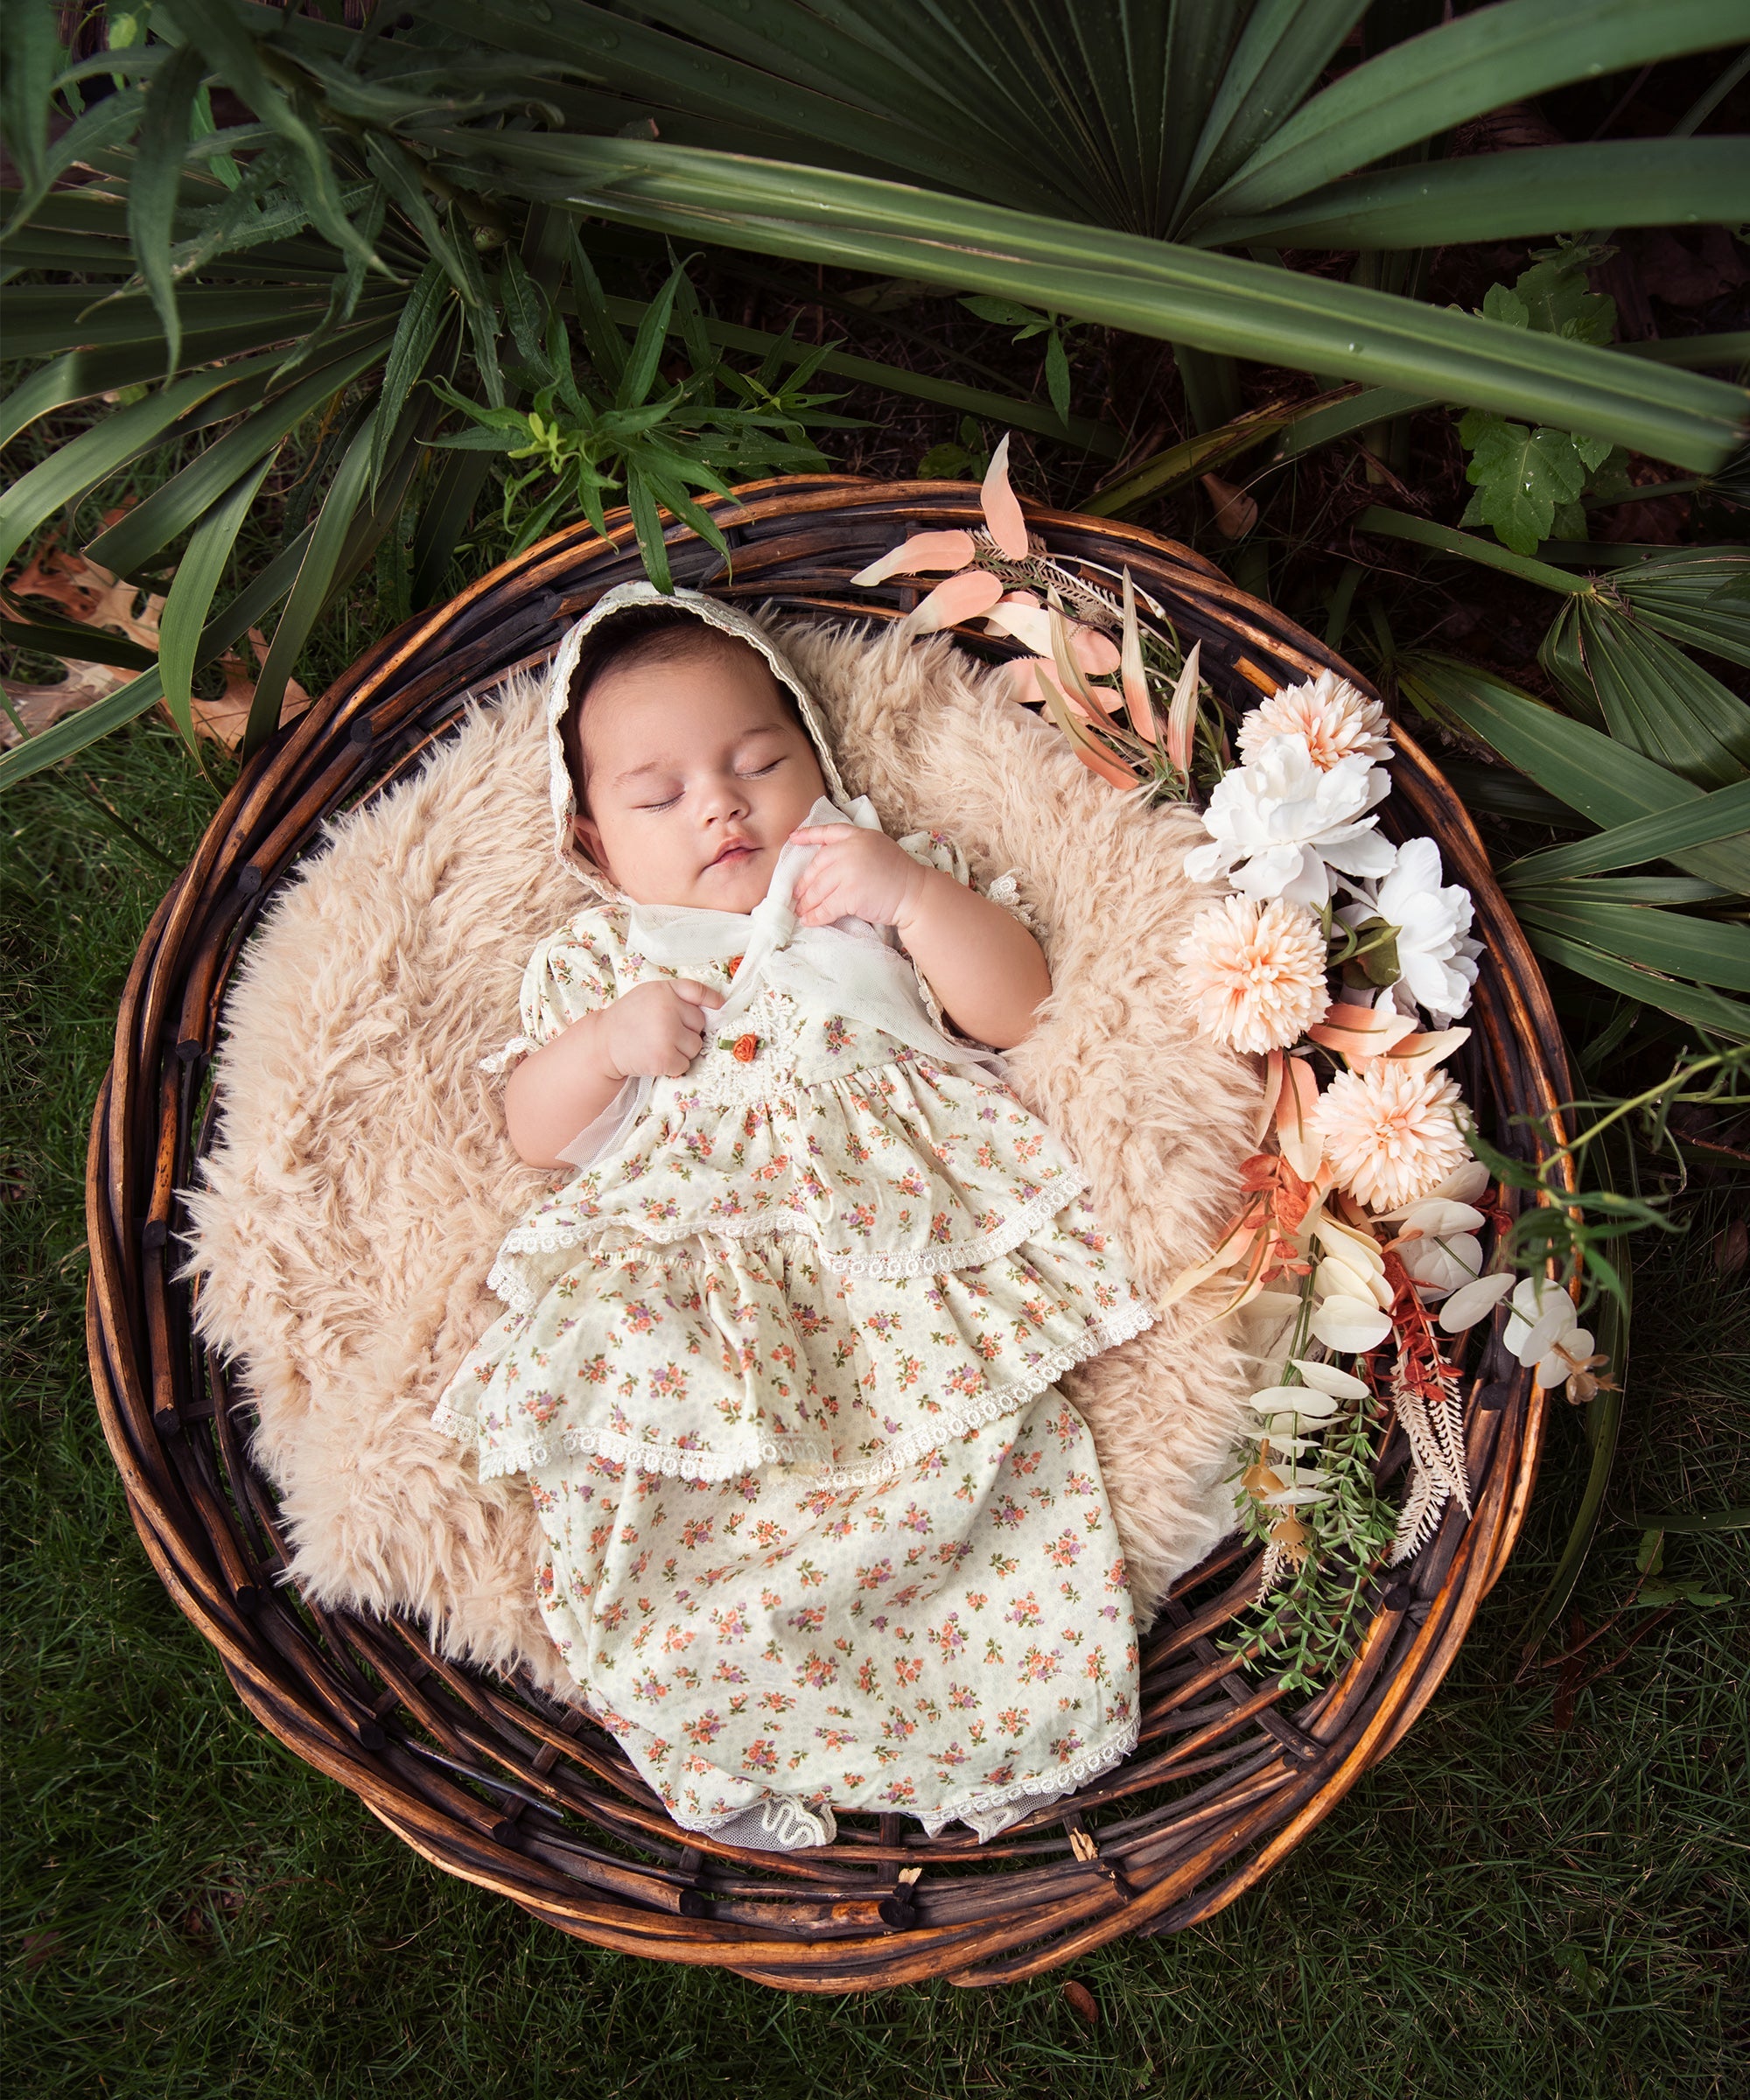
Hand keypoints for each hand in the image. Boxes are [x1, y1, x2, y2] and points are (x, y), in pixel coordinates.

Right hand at [597, 978, 724, 1078]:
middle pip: (700, 1025)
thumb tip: (714, 1005)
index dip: (712, 1001)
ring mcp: (667, 1034)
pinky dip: (673, 1066)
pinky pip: (685, 1064)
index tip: (720, 1007)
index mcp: (665, 990)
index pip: (698, 992)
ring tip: (658, 1045)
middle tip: (663, 1032)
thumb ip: (676, 995)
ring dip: (682, 1050)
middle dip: (687, 1031)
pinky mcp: (665, 1057)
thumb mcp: (649, 995)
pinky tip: (655, 1057)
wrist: (603, 1044)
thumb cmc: (628, 1019)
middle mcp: (668, 1009)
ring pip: (695, 1046)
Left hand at [789, 824, 929, 930]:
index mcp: (859, 836)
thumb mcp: (877, 849)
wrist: (916, 893)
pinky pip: (827, 907)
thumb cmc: (899, 875)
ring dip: (807, 903)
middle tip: (796, 895)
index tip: (793, 839)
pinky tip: (809, 921)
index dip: (808, 835)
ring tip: (800, 911)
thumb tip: (826, 868)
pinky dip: (816, 916)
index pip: (828, 831)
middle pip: (818, 866)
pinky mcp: (850, 894)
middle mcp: (852, 850)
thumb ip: (854, 850)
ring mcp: (850, 871)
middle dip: (804, 883)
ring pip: (819, 889)